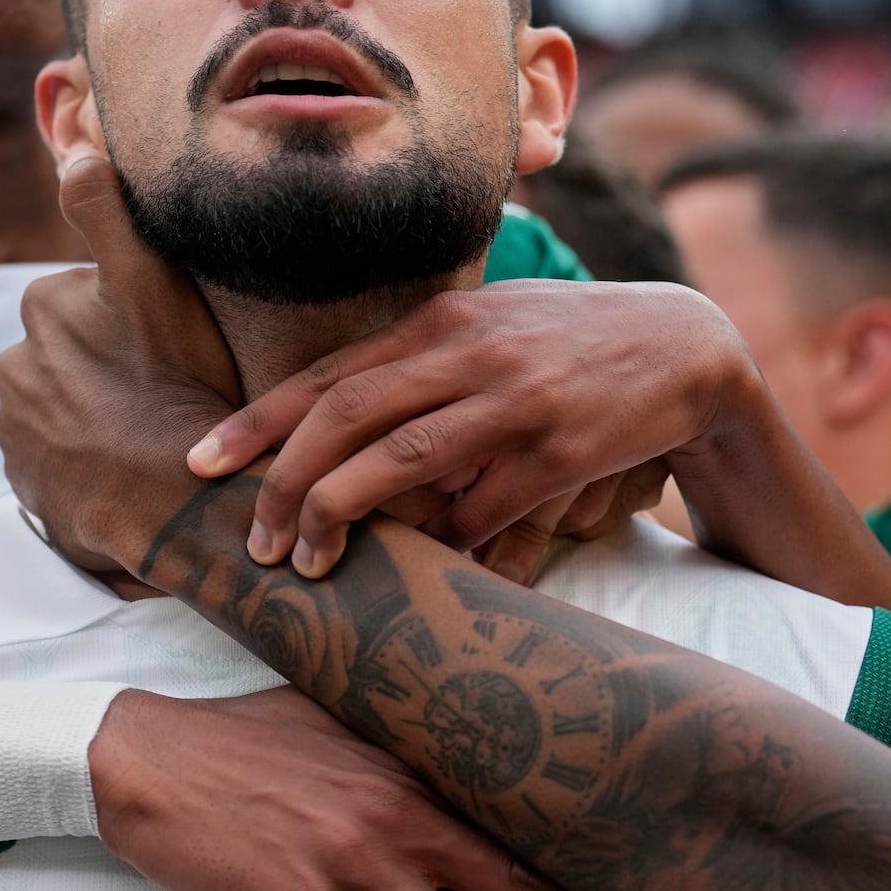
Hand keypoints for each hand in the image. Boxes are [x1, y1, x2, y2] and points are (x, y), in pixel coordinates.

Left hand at [0, 153, 240, 576]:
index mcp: (38, 309)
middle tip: (165, 390)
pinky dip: (86, 461)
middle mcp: (10, 367)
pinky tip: (127, 467)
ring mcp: (15, 432)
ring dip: (98, 415)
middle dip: (111, 366)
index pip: (91, 299)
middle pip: (74, 353)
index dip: (138, 318)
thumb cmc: (175, 386)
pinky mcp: (25, 485)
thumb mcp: (150, 281)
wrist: (173, 505)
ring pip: (66, 406)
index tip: (169, 345)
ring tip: (150, 433)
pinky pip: (58, 461)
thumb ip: (104, 210)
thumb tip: (69, 150)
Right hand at [93, 688, 694, 890]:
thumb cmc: (228, 736)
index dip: (583, 854)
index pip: (513, 820)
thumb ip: (385, 732)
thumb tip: (435, 731)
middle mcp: (395, 822)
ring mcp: (355, 875)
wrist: (141, 762)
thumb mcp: (320, 711)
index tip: (649, 879)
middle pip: (519, 888)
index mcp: (403, 771)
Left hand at [193, 279, 744, 579]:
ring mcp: (516, 400)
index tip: (201, 464)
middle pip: (347, 417)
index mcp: (438, 321)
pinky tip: (420, 569)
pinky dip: (442, 543)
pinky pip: (482, 508)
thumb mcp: (484, 325)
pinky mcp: (564, 449)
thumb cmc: (562, 344)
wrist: (688, 346)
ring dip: (342, 516)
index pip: (327, 375)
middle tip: (256, 542)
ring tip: (309, 564)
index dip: (256, 423)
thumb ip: (412, 360)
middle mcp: (468, 352)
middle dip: (286, 483)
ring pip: (401, 461)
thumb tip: (324, 417)